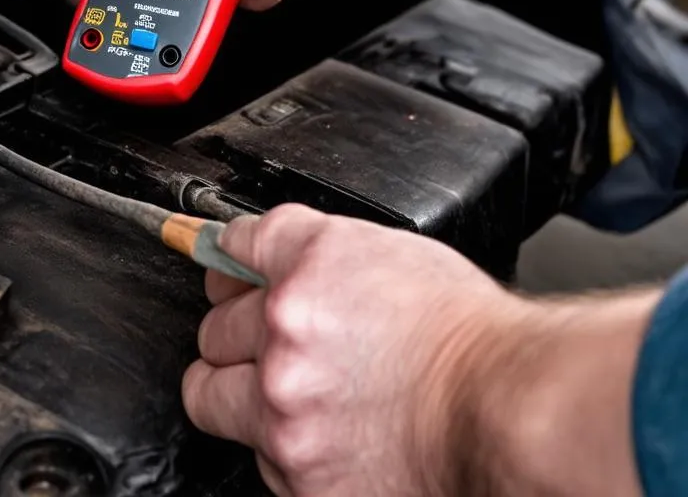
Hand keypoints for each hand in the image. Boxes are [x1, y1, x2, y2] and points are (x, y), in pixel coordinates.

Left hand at [182, 205, 655, 496]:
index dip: (234, 259)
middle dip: (236, 328)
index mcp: (305, 268)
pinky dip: (281, 444)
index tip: (233, 270)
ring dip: (240, 388)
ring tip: (291, 390)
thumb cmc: (465, 334)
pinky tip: (326, 431)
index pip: (231, 244)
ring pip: (210, 393)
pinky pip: (258, 455)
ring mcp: (285, 412)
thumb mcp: (387, 253)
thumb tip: (267, 256)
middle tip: (267, 336)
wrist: (507, 411)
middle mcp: (283, 336)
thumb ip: (315, 252)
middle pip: (212, 326)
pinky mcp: (298, 477)